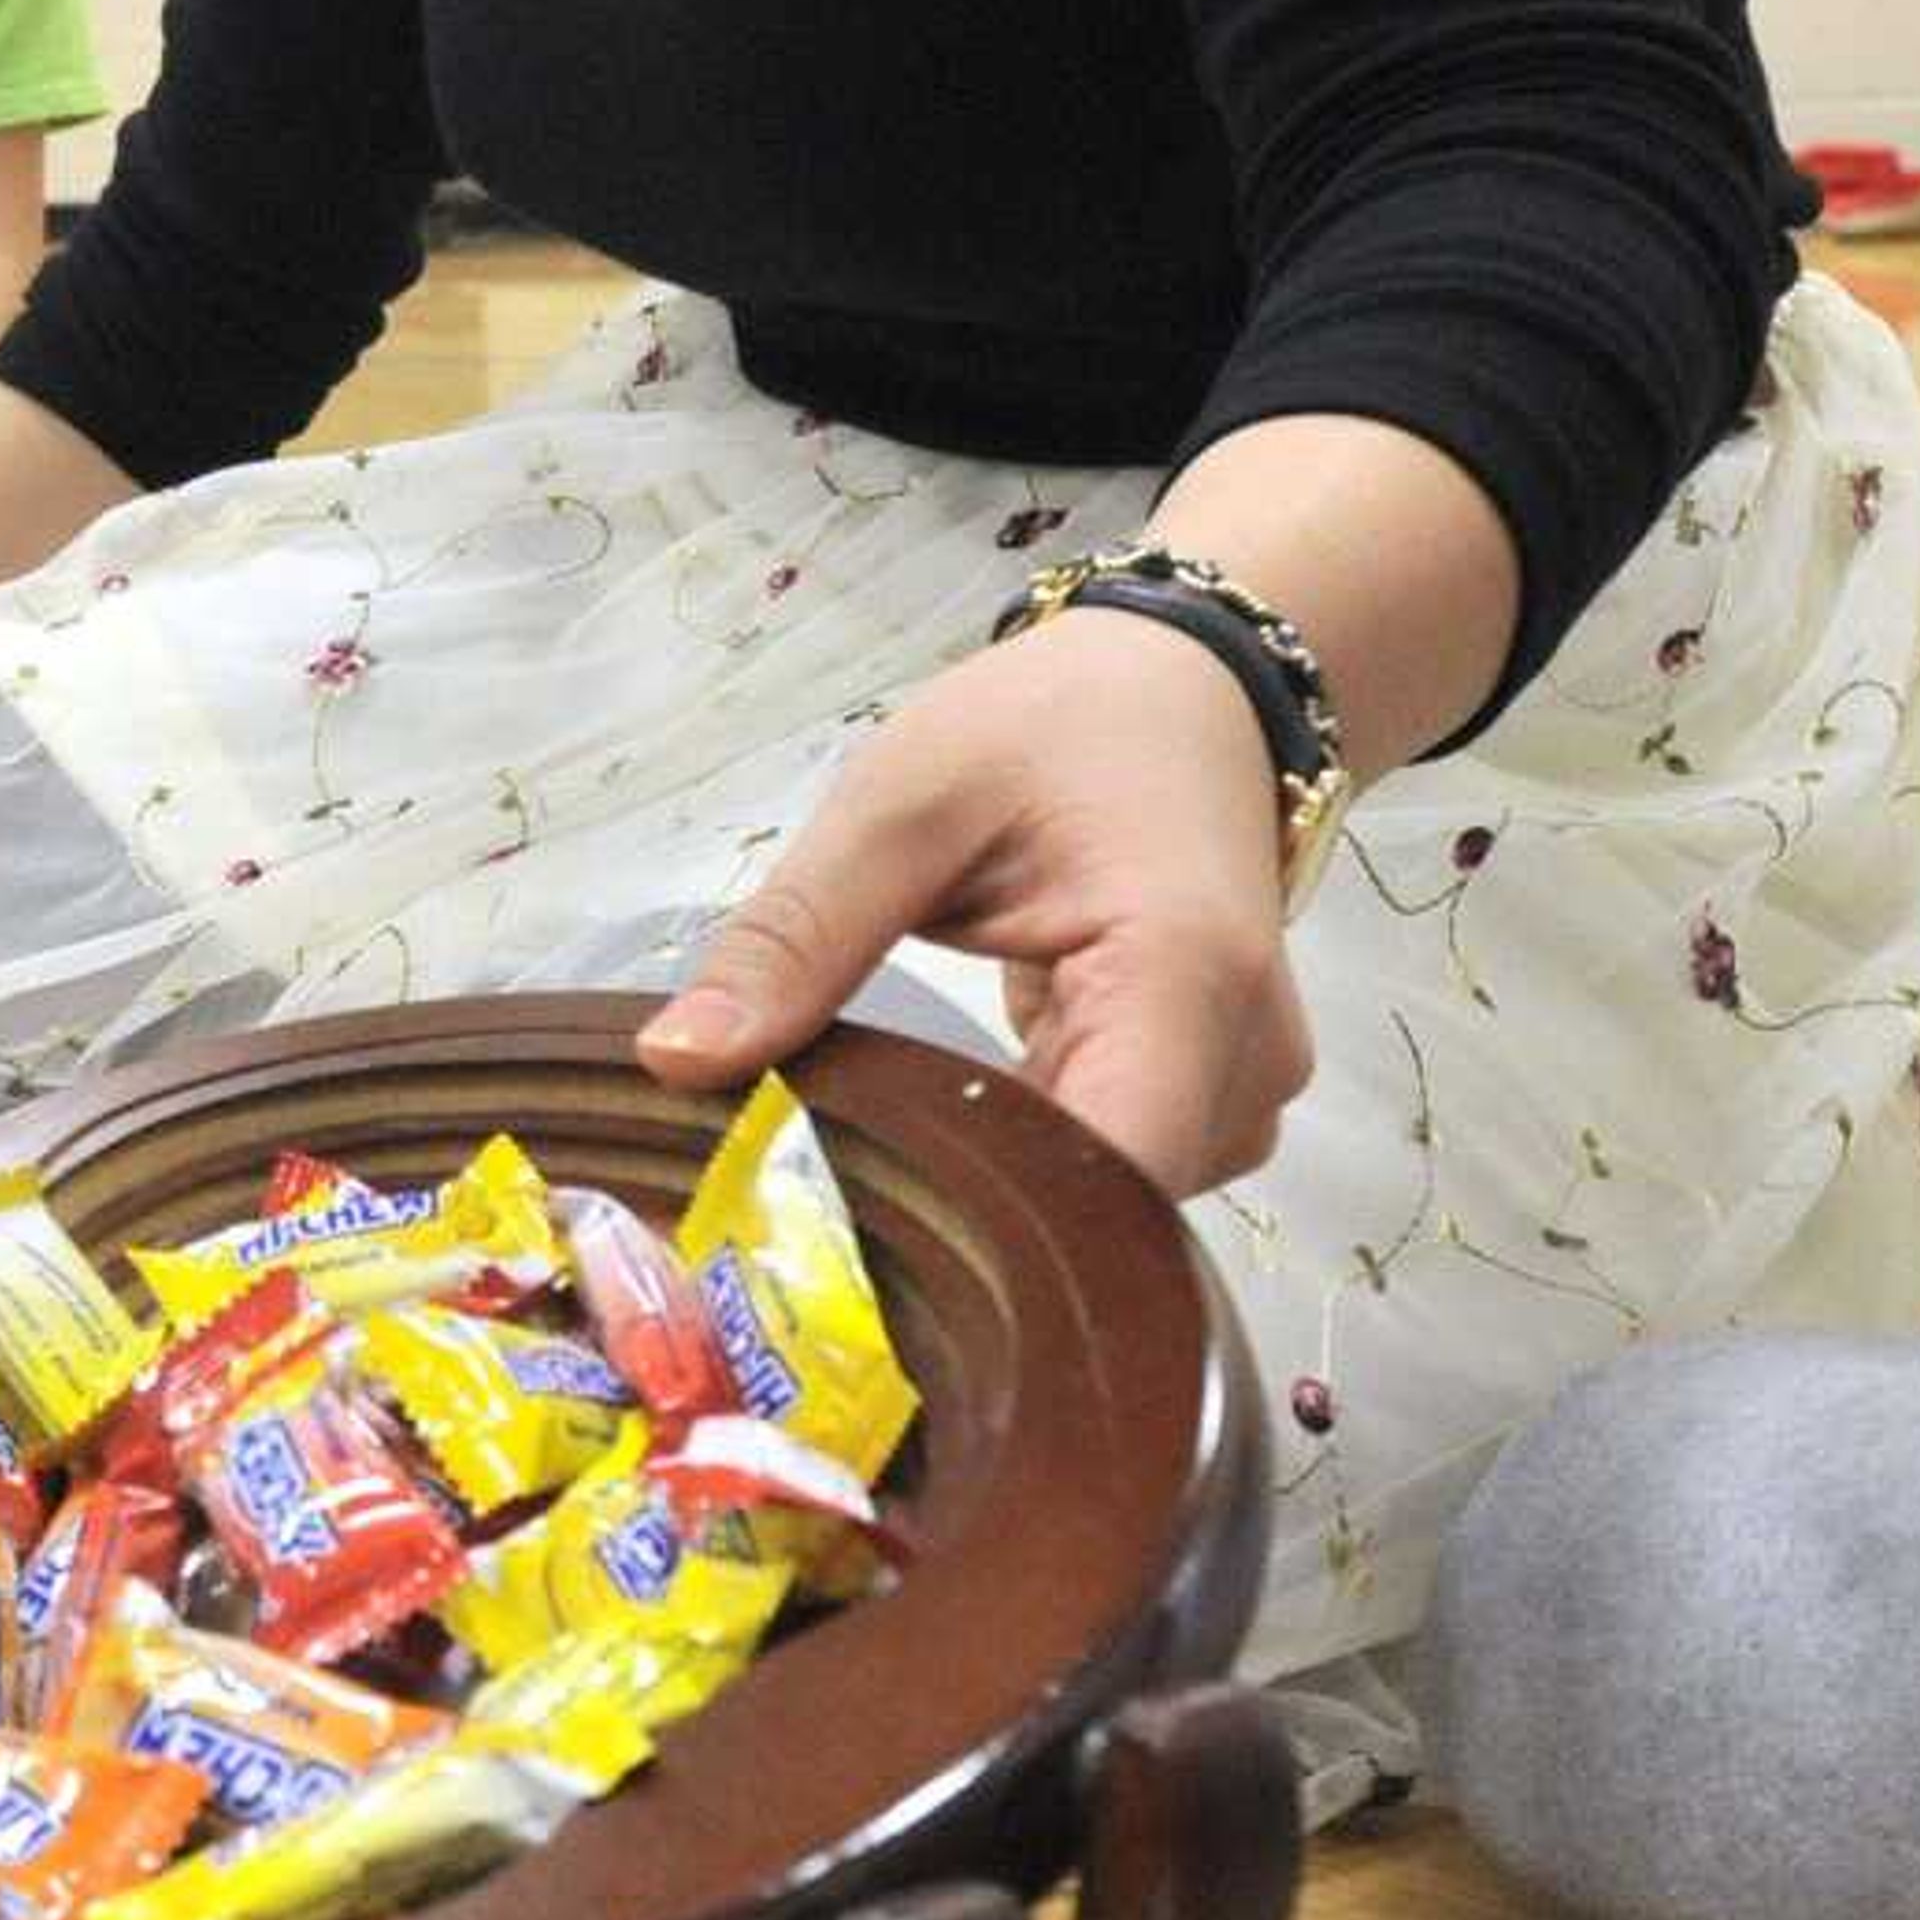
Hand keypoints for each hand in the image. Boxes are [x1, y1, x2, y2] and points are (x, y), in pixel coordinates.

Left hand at [633, 603, 1314, 1196]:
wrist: (1181, 682)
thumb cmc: (1053, 722)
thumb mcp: (902, 804)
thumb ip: (798, 937)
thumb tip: (675, 1060)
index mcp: (1184, 979)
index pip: (1103, 1183)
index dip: (980, 1232)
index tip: (831, 1237)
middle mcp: (1244, 1062)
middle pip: (1100, 1209)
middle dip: (962, 1213)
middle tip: (805, 1200)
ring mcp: (1244, 1086)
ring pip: (1107, 1201)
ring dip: (996, 1183)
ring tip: (871, 1138)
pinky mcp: (1216, 1092)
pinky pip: (1117, 1163)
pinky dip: (1028, 1148)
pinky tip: (943, 1117)